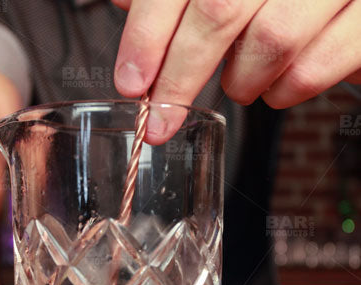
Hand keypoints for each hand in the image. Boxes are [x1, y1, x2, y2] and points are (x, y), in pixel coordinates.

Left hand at [113, 0, 360, 142]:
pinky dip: (284, 92)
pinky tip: (278, 83)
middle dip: (179, 79)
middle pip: (218, 11)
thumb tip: (124, 2)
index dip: (147, 35)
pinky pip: (313, 69)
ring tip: (238, 82)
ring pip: (270, 43)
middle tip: (160, 119)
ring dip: (240, 82)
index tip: (130, 82)